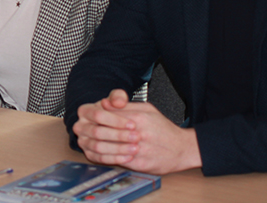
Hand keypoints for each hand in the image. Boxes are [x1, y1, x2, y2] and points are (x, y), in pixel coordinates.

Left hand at [73, 89, 201, 174]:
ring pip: (107, 148)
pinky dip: (106, 157)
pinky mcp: (140, 164)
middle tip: (83, 130)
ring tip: (89, 141)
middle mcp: (138, 133)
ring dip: (95, 145)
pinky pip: (117, 161)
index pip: (105, 114)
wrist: (182, 148)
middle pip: (102, 131)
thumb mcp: (146, 108)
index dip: (93, 116)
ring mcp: (139, 150)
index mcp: (137, 117)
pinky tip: (101, 153)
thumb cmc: (163, 127)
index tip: (88, 117)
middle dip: (90, 131)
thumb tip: (104, 102)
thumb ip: (125, 105)